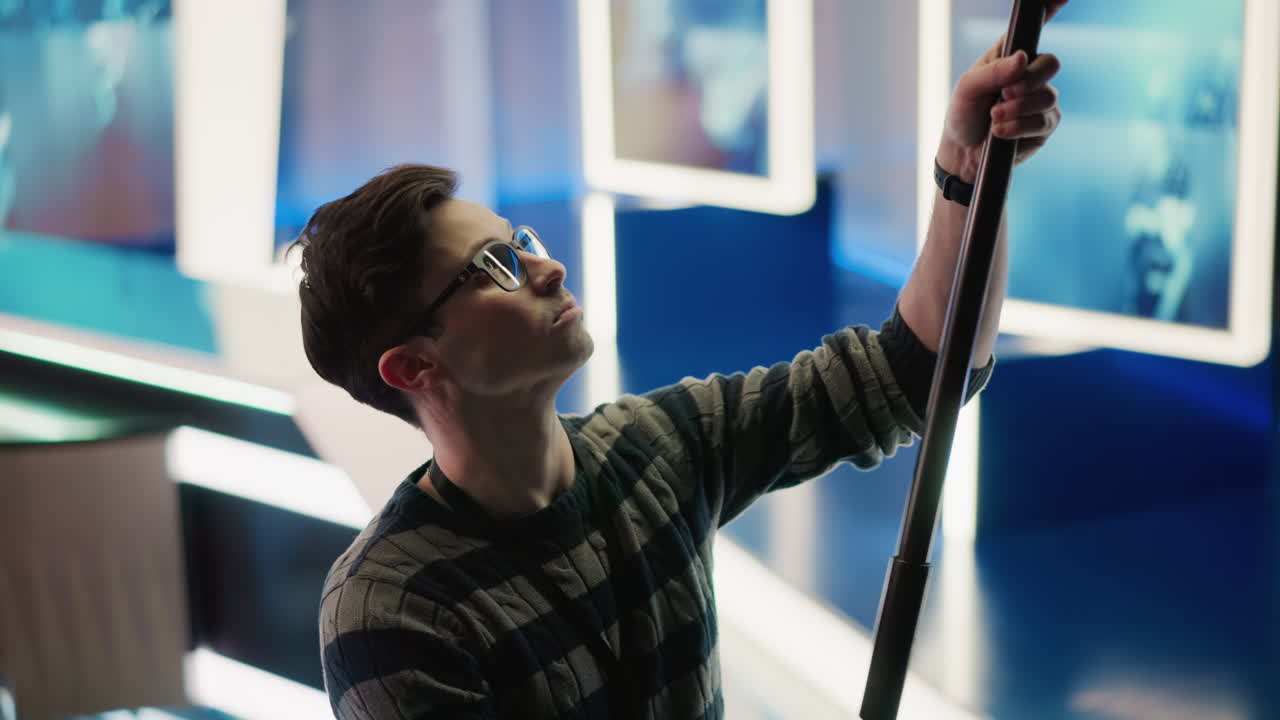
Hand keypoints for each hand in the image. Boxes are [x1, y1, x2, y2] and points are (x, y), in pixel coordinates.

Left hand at [937, 0, 1067, 181]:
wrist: (963, 153)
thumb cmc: (963, 114)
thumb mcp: (967, 89)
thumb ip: (992, 72)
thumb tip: (1022, 59)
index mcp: (1010, 55)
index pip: (1035, 26)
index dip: (1052, 6)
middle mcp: (1029, 73)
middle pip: (1051, 63)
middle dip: (1028, 80)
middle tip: (1004, 94)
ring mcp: (1040, 98)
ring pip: (1048, 95)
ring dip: (1017, 109)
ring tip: (994, 117)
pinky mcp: (1044, 124)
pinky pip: (1044, 120)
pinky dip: (1020, 126)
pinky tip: (1000, 132)